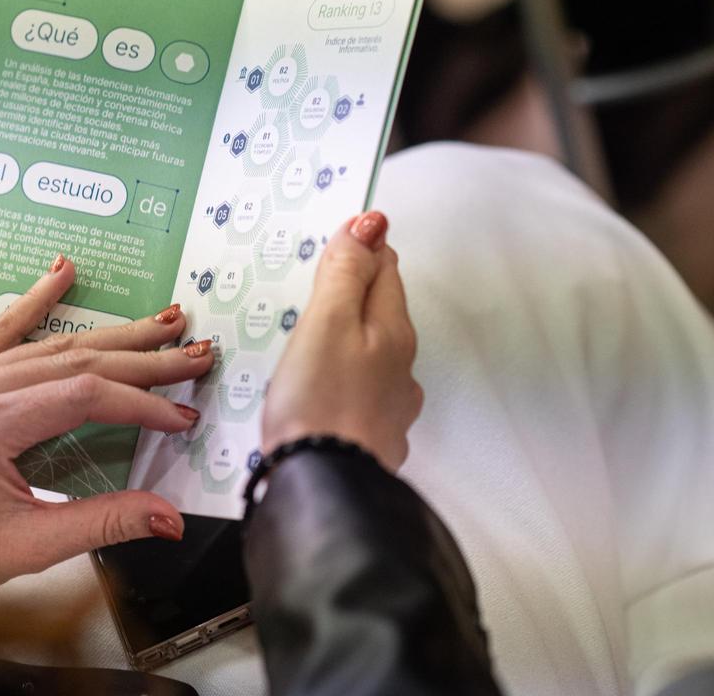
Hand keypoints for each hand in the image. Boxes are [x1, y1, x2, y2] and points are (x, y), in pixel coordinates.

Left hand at [0, 255, 214, 592]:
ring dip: (113, 333)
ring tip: (163, 322)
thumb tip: (167, 518)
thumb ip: (103, 524)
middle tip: (194, 353)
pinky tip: (62, 270)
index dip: (142, 403)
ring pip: (52, 342)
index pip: (85, 395)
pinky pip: (2, 330)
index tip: (181, 416)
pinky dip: (36, 300)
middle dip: (145, 357)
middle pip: (78, 359)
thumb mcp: (27, 546)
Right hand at [262, 212, 421, 470]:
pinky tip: (319, 385)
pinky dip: (342, 378)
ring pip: (370, 354)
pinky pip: (358, 392)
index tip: (333, 239)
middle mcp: (401, 367)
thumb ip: (347, 272)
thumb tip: (372, 224)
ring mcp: (389, 405)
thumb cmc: (320, 402)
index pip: (386, 268)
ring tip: (312, 332)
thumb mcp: (327, 321)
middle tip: (317, 276)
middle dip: (353, 290)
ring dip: (347, 337)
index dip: (360, 248)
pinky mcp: (369, 436)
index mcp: (394, 331)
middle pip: (380, 311)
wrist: (321, 488)